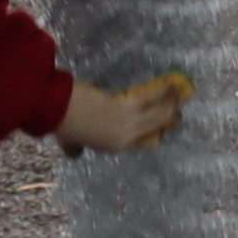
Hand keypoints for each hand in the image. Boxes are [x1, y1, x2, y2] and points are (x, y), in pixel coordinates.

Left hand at [56, 71, 192, 155]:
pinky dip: (162, 90)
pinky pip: (150, 97)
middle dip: (168, 117)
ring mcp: (129, 122)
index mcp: (113, 145)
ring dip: (171, 101)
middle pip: (155, 126)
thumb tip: (74, 154)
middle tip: (178, 110)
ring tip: (181, 92)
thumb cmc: (61, 124)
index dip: (153, 135)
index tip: (162, 130)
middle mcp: (126, 136)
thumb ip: (75, 148)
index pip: (141, 143)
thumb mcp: (69, 142)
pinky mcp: (128, 106)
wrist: (55, 109)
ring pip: (158, 113)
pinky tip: (172, 83)